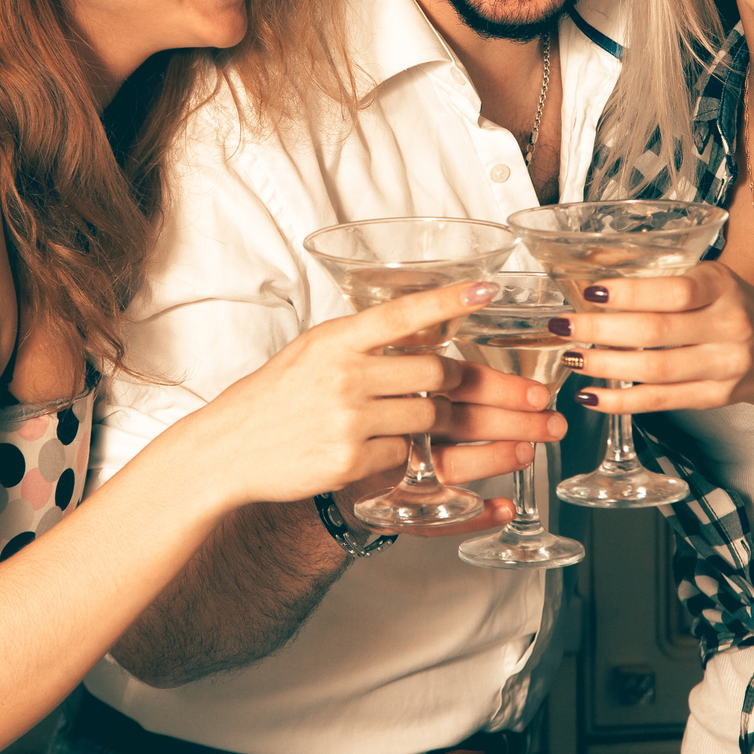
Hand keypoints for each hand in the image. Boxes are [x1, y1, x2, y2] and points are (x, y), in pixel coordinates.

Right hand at [190, 280, 554, 507]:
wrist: (227, 449)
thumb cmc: (273, 399)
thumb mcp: (312, 353)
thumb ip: (361, 343)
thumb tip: (421, 331)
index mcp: (335, 339)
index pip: (402, 314)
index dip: (447, 302)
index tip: (485, 293)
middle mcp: (343, 374)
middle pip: (435, 374)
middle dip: (482, 390)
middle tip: (526, 398)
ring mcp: (346, 418)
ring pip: (429, 417)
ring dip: (446, 424)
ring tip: (463, 428)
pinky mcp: (349, 460)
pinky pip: (405, 454)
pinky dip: (408, 454)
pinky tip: (395, 452)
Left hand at [546, 262, 753, 414]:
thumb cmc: (736, 307)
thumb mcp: (712, 278)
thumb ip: (666, 277)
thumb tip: (595, 272)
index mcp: (722, 288)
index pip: (674, 291)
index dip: (629, 293)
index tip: (590, 292)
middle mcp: (726, 327)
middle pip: (656, 332)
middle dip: (602, 330)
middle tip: (563, 326)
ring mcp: (723, 366)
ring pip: (655, 370)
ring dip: (605, 366)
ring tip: (572, 358)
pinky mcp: (714, 397)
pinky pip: (661, 401)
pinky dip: (622, 401)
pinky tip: (592, 397)